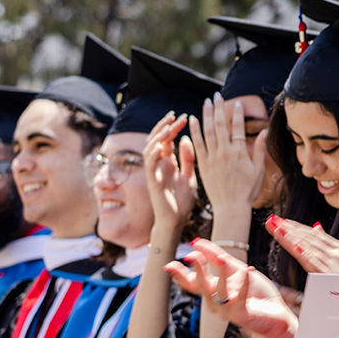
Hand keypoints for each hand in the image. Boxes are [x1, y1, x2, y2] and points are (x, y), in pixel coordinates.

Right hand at [143, 113, 198, 232]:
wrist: (175, 221)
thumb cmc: (182, 200)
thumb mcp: (189, 175)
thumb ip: (187, 158)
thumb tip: (186, 138)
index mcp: (169, 162)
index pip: (168, 139)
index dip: (174, 127)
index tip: (186, 116)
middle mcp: (159, 164)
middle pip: (157, 139)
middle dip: (165, 126)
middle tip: (176, 116)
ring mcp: (154, 172)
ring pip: (150, 148)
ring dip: (158, 137)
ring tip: (168, 127)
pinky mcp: (152, 181)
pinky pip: (149, 165)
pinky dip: (154, 154)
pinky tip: (161, 146)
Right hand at [166, 239, 297, 337]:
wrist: (275, 314)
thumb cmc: (255, 293)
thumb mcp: (236, 270)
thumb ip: (217, 257)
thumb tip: (196, 242)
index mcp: (213, 290)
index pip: (191, 283)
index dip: (179, 275)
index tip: (168, 265)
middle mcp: (216, 301)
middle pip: (201, 287)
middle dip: (197, 271)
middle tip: (192, 256)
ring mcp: (227, 309)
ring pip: (218, 292)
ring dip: (221, 275)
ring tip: (223, 258)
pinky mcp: (242, 314)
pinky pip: (240, 299)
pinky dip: (242, 285)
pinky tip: (246, 271)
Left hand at [190, 93, 266, 214]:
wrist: (230, 208)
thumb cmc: (247, 191)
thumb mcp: (258, 170)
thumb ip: (259, 149)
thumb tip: (264, 132)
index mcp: (239, 153)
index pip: (237, 127)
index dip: (237, 113)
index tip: (237, 102)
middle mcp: (224, 152)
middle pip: (221, 125)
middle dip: (219, 108)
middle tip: (217, 95)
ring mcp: (212, 158)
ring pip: (208, 131)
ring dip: (207, 114)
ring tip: (206, 102)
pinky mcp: (203, 164)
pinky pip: (197, 144)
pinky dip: (194, 130)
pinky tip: (193, 119)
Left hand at [265, 215, 338, 275]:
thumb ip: (327, 247)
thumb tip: (316, 226)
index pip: (314, 235)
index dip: (296, 227)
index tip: (278, 221)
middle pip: (310, 238)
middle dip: (290, 228)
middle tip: (272, 220)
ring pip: (310, 248)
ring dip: (292, 237)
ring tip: (276, 228)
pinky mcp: (335, 278)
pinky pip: (316, 264)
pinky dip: (306, 254)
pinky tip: (295, 245)